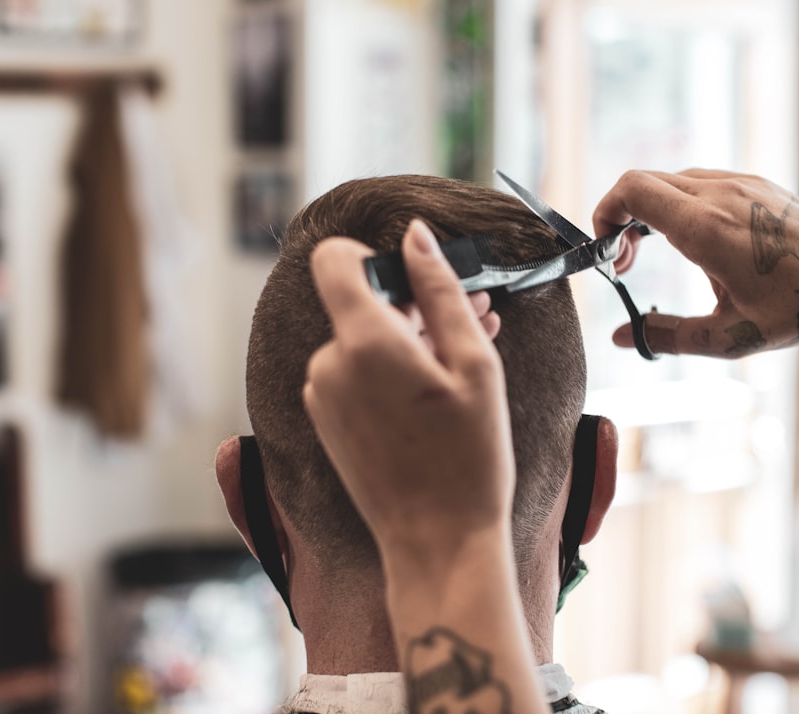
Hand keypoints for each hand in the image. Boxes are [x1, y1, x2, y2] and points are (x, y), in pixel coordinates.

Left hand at [304, 220, 547, 713]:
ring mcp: (321, 396)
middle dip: (414, 305)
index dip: (374, 256)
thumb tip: (414, 235)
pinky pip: (354, 374)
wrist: (438, 543)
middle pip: (358, 303)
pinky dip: (391, 371)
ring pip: (361, 340)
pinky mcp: (326, 422)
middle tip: (477, 318)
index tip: (417, 281)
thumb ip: (440, 291)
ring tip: (468, 362)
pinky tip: (438, 390)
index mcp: (363, 342)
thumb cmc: (467, 458)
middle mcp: (328, 365)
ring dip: (410, 340)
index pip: (334, 260)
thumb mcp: (474, 365)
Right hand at [594, 169, 798, 357]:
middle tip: (626, 263)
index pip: (631, 191)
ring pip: (669, 180)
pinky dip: (677, 206)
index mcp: (705, 228)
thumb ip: (666, 336)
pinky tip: (692, 243)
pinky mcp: (755, 183)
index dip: (605, 215)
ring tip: (655, 255)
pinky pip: (698, 182)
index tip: (610, 253)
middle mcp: (720, 195)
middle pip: (642, 182)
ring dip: (649, 212)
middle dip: (621, 219)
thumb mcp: (727, 337)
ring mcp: (740, 183)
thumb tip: (620, 338)